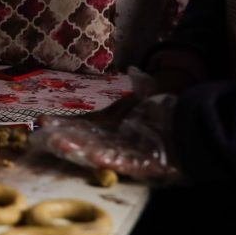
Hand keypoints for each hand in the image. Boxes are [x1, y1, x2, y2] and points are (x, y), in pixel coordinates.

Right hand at [30, 94, 181, 181]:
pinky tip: (95, 157)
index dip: (64, 124)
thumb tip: (132, 69)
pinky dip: (110, 162)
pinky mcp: (142, 166)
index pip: (83, 126)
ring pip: (98, 153)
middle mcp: (114, 142)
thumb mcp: (151, 96)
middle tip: (42, 136)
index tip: (43, 121)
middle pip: (85, 141)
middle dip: (64, 138)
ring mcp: (127, 155)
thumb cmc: (167, 115)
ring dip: (79, 151)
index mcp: (112, 127)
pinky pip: (123, 164)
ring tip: (60, 145)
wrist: (193, 128)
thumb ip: (140, 84)